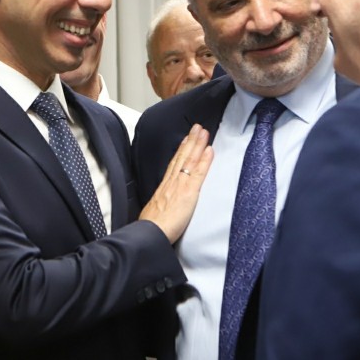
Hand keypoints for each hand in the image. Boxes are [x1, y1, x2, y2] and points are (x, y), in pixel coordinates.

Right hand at [139, 124, 213, 242]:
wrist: (150, 233)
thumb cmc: (151, 228)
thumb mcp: (152, 212)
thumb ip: (159, 204)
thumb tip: (159, 206)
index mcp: (163, 187)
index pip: (174, 164)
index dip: (180, 151)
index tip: (185, 139)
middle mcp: (172, 182)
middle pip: (182, 157)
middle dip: (190, 141)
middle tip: (197, 127)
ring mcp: (180, 185)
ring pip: (190, 160)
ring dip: (198, 144)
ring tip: (204, 132)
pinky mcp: (189, 192)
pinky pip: (199, 173)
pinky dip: (205, 161)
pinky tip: (210, 150)